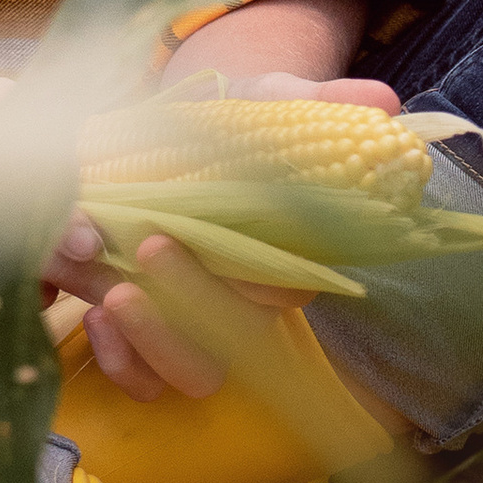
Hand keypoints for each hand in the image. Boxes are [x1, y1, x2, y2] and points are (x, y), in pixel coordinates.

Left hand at [43, 65, 400, 401]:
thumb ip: (320, 103)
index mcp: (283, 256)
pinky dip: (123, 361)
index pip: (289, 289)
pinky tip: (96, 318)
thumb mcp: (269, 102)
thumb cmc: (233, 123)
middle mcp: (243, 300)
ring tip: (116, 298)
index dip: (263, 281)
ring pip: (197, 372)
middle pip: (240, 340)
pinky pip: (145, 380)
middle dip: (195, 302)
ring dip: (156, 344)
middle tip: (152, 245)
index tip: (231, 245)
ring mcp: (194, 320)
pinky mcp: (146, 330)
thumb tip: (385, 102)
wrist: (171, 132)